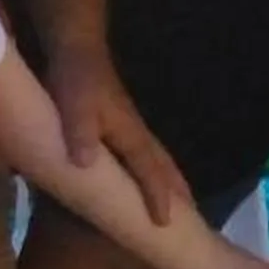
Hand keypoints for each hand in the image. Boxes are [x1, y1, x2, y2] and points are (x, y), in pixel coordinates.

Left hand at [46, 47, 190, 225]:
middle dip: (178, 191)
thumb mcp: (74, 105)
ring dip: (171, 179)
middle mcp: (136, 132)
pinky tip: (148, 172)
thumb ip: (80, 132)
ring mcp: (130, 125)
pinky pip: (146, 151)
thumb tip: (85, 165)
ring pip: (158, 158)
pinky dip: (155, 167)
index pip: (149, 170)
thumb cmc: (76, 78)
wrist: (76, 46)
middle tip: (193, 218)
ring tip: (182, 201)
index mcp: (129, 133)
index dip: (157, 195)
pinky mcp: (121, 120)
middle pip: (164, 165)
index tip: (167, 223)